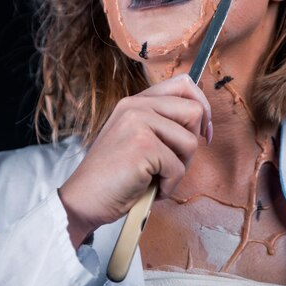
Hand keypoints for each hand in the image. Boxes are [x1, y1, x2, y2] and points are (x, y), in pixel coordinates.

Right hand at [58, 73, 212, 247]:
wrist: (83, 200)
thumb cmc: (114, 176)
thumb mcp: (136, 138)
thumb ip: (161, 123)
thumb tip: (202, 118)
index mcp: (136, 101)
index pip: (183, 84)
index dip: (202, 107)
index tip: (202, 132)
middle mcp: (136, 106)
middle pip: (194, 111)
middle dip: (192, 143)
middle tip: (173, 162)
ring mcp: (138, 123)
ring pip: (190, 142)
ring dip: (179, 169)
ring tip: (156, 178)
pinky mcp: (142, 145)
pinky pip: (178, 167)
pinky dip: (169, 186)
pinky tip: (149, 188)